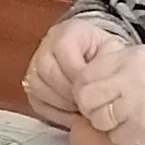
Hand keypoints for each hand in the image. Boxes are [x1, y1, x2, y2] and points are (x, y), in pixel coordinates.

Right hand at [24, 11, 123, 126]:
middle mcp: (46, 45)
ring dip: (62, 103)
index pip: (62, 48)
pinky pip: (37, 102)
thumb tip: (98, 87)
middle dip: (69, 90)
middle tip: (87, 101)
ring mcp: (35, 66)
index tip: (94, 86)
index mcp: (68, 31)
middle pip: (46, 69)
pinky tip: (73, 113)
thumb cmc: (106, 58)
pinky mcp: (31, 87)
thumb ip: (107, 63)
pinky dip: (56, 112)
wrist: (99, 63)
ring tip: (81, 108)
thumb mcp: (113, 53)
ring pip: (38, 87)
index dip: (78, 71)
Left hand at [69, 35, 144, 144]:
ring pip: (98, 119)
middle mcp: (131, 76)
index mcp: (131, 56)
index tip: (99, 98)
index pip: (85, 74)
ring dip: (110, 126)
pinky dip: (126, 139)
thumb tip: (86, 82)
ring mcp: (136, 101)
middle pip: (85, 97)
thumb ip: (120, 68)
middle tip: (110, 115)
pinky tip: (143, 130)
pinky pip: (116, 137)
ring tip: (131, 121)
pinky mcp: (142, 126)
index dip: (87, 90)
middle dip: (92, 110)